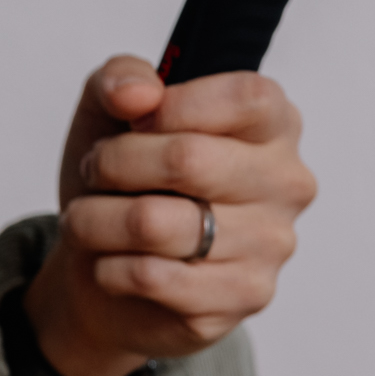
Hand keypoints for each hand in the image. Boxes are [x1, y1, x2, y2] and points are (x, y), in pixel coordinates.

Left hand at [26, 54, 316, 375]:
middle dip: (112, 162)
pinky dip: (108, 265)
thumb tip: (138, 94)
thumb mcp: (108, 108)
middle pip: (187, 159)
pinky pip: (152, 276)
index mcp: (271, 123)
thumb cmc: (124, 175)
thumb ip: (121, 77)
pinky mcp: (243, 298)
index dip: (172, 105)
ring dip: (95, 218)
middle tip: (95, 170)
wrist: (104, 260)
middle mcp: (285, 183)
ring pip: (155, 224)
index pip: (246, 98)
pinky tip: (110, 261)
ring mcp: (271, 245)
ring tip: (89, 217)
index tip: (132, 121)